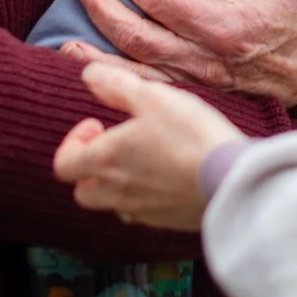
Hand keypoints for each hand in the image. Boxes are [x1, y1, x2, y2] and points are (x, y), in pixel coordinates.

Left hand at [53, 61, 243, 230]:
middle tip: (116, 144)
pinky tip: (166, 177)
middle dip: (90, 168)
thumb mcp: (153, 96)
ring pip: (111, 204)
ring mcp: (142, 211)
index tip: (98, 124)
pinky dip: (143, 197)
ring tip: (142, 159)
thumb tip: (88, 75)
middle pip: (82, 192)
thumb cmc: (191, 135)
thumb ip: (115, 85)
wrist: (233, 180)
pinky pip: (141, 213)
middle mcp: (117, 192)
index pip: (63, 164)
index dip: (73, 142)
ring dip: (116, 183)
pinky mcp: (166, 222)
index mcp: (107, 160)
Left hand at [72, 0, 296, 105]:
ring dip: (96, 53)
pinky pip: (144, 93)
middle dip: (103, 7)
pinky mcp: (190, 98)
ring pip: (133, 70)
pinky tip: (89, 74)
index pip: (160, 0)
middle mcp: (202, 58)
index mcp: (221, 25)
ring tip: (67, 36)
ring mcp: (194, 84)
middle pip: (137, 35)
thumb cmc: (287, 24)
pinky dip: (114, 84)